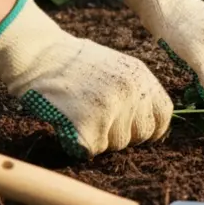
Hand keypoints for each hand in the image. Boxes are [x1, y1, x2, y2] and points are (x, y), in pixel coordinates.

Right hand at [0, 0, 171, 158]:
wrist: (39, 54)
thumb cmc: (74, 64)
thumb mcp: (118, 68)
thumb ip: (136, 92)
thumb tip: (152, 126)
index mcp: (142, 78)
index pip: (164, 115)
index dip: (152, 128)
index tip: (136, 132)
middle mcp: (133, 92)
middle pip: (142, 135)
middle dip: (122, 135)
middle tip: (99, 122)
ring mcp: (113, 108)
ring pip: (117, 145)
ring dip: (99, 139)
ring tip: (81, 116)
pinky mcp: (90, 123)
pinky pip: (94, 150)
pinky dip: (81, 144)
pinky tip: (70, 124)